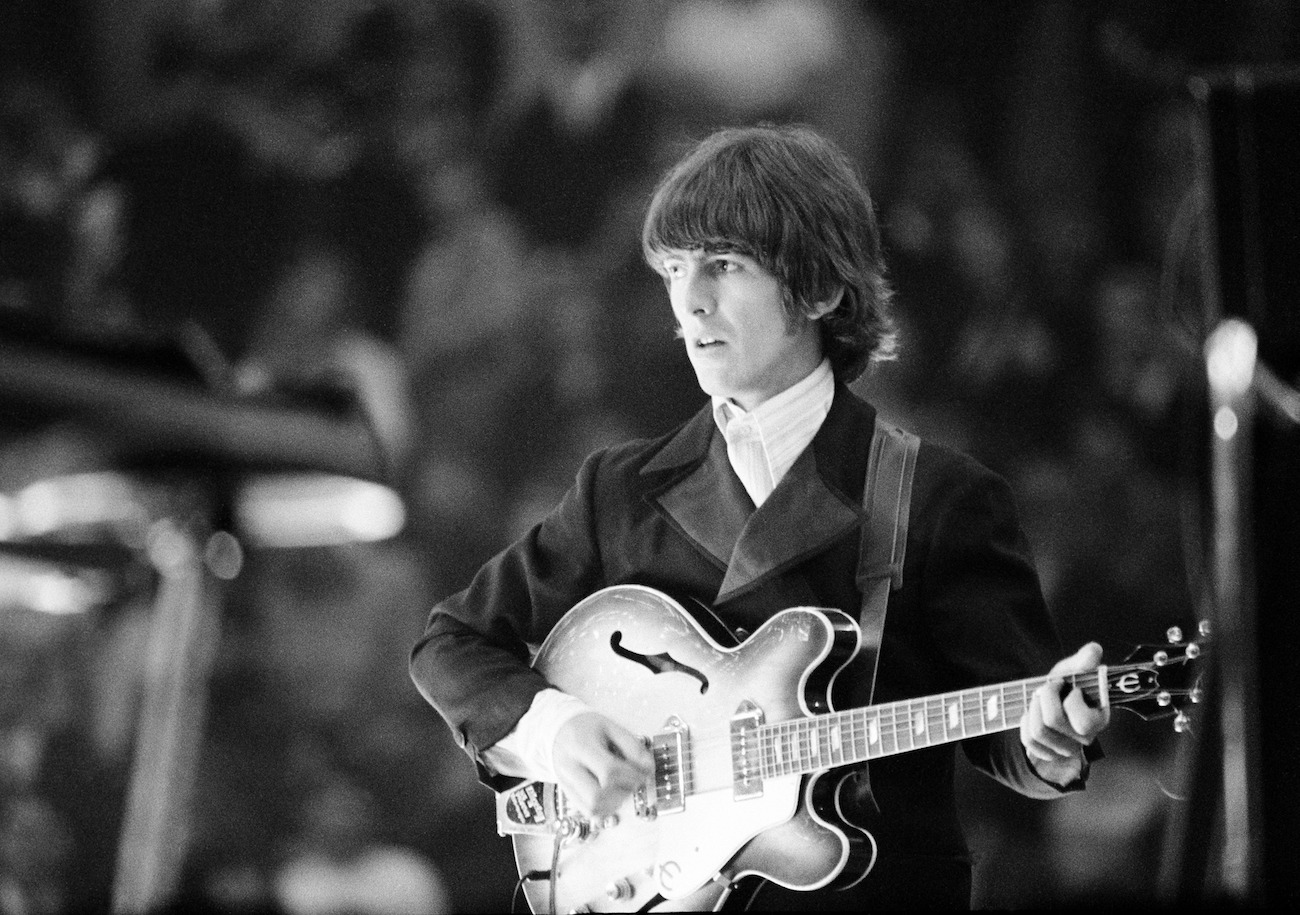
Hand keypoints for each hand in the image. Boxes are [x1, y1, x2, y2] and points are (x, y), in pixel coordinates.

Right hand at [552, 712, 654, 818]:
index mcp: (580, 745)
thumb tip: (648, 768)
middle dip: (623, 791)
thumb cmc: (586, 728)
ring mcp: (566, 782)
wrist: (559, 731)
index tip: (644, 773)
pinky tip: (613, 797)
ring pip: (592, 807)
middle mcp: (569, 767)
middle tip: (634, 781)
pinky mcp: (568, 793)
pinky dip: (606, 809)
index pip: (608, 770)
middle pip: (597, 794)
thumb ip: (632, 746)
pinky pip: (587, 812)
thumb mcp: (611, 727)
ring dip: (616, 802)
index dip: (632, 776)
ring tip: (624, 788)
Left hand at [1020, 642, 1110, 786]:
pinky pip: (1029, 742)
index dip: (1071, 701)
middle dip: (1045, 698)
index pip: (1083, 722)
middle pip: (1053, 722)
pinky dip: (1026, 723)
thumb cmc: (1067, 686)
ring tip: (1039, 699)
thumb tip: (1094, 649)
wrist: (1054, 703)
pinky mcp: (1049, 753)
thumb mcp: (1073, 671)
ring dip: (1033, 709)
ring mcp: (1067, 749)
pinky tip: (1033, 715)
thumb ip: (1083, 662)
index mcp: (1098, 719)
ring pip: (1038, 732)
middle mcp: (1085, 738)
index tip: (1070, 687)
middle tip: (1048, 688)